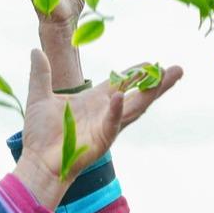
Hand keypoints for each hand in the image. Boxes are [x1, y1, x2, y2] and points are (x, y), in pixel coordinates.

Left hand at [12, 52, 181, 208]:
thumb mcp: (39, 96)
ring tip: (168, 77)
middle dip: (158, 82)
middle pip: (138, 94)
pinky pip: (112, 123)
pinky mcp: (102, 140)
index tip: (151, 62)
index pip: (121, 83)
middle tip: (177, 70)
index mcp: (95, 100)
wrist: (37, 161)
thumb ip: (41, 74)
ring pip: (135, 107)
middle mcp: (106, 112)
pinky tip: (119, 97)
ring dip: (152, 92)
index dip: (136, 72)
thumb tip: (36, 51)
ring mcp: (107, 126)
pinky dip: (115, 111)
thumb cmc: (40, 135)